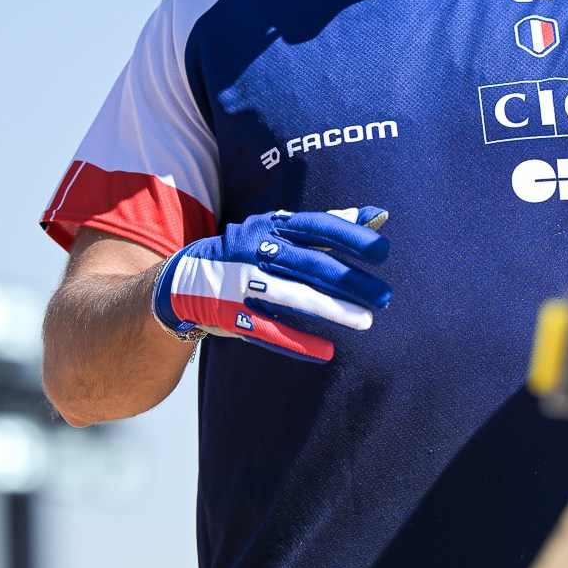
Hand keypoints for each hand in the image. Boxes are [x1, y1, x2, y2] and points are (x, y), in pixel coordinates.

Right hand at [151, 206, 391, 363]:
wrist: (182, 280)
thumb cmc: (249, 253)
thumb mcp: (281, 230)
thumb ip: (328, 226)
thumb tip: (378, 215)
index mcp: (273, 226)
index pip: (317, 226)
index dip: (350, 237)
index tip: (383, 251)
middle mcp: (256, 249)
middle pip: (310, 263)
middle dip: (349, 281)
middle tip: (385, 297)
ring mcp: (241, 281)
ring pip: (292, 296)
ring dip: (331, 309)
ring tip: (365, 322)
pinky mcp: (229, 312)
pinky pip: (268, 329)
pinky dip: (297, 342)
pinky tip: (327, 352)